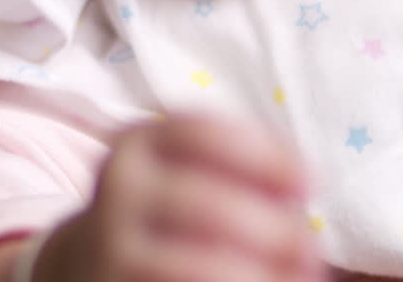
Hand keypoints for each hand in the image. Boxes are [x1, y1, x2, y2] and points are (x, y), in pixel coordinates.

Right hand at [36, 114, 319, 281]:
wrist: (92, 259)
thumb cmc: (168, 210)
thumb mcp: (185, 169)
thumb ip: (240, 168)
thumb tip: (304, 191)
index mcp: (137, 144)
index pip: (201, 134)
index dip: (266, 156)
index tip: (310, 182)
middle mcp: (118, 190)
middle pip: (211, 207)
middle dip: (277, 230)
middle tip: (310, 248)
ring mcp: (112, 248)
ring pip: (203, 266)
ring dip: (263, 274)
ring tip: (297, 275)